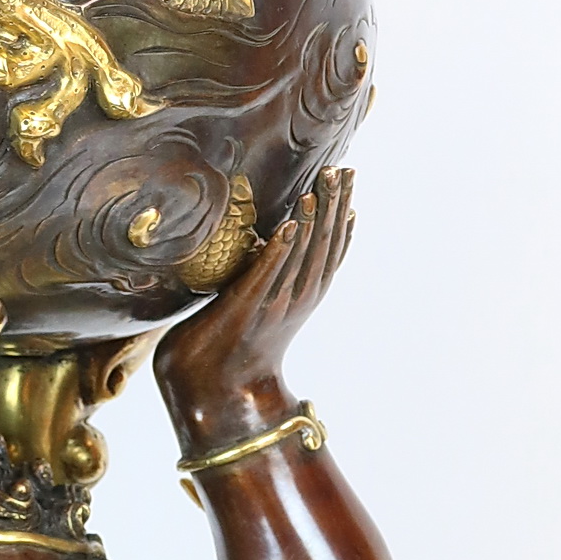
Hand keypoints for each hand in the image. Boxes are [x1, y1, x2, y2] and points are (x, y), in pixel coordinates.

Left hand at [156, 169, 354, 450]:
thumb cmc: (226, 345)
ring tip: (322, 183)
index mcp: (301, 296)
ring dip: (313, 216)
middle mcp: (296, 298)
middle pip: (324, 244)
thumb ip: (266, 276)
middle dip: (334, 203)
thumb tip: (266, 245)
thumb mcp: (256, 303)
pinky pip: (269, 272)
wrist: (211, 391)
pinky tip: (290, 222)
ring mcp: (274, 303)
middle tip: (344, 168)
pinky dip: (281, 247)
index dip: (341, 213)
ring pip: (303, 254)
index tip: (349, 181)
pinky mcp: (248, 308)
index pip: (330, 248)